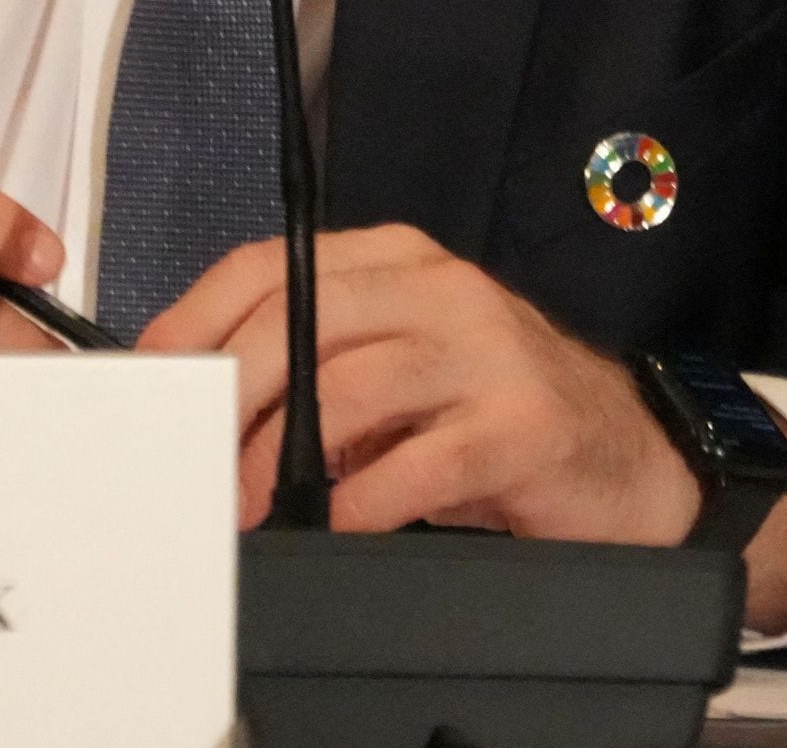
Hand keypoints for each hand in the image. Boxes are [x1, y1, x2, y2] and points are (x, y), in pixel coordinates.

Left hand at [137, 223, 786, 632]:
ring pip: (348, 383)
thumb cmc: (496, 418)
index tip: (151, 378)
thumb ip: (318, 372)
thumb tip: (206, 412)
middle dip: (228, 393)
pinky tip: (342, 525)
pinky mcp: (522, 422)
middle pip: (298, 318)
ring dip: (281, 455)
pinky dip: (363, 500)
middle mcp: (440, 287)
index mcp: (396, 261)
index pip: (269, 265)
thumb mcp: (400, 377)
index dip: (197, 319)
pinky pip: (419, 460)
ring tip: (252, 506)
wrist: (635, 459)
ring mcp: (486, 349)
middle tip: (193, 461)